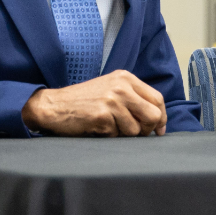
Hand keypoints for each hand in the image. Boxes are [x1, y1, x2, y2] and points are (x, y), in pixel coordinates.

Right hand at [21, 70, 168, 135]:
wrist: (53, 105)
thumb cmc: (84, 101)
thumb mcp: (111, 88)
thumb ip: (133, 97)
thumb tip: (157, 120)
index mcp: (126, 78)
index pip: (157, 98)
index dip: (162, 117)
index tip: (159, 129)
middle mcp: (121, 87)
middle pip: (153, 115)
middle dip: (148, 129)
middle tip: (137, 134)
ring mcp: (112, 101)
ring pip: (136, 130)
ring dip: (124, 134)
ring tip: (110, 127)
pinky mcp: (102, 116)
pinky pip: (118, 135)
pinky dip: (110, 136)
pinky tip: (98, 128)